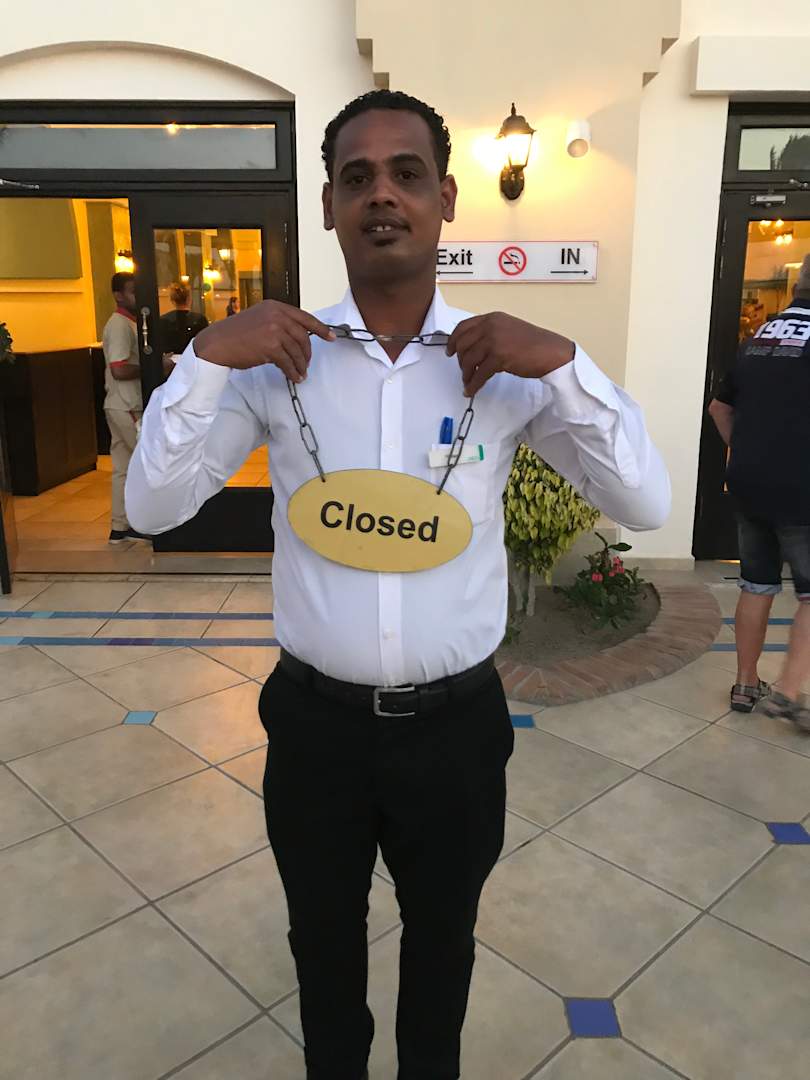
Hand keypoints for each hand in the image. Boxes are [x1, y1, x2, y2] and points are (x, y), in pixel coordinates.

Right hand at [193, 300, 335, 381]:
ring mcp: (274, 330)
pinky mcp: (270, 346)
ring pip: (297, 351)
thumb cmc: (236, 334)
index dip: (320, 328)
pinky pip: (288, 362)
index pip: (305, 317)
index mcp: (275, 307)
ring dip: (300, 365)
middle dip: (307, 353)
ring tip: (301, 373)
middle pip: (303, 336)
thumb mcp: (259, 319)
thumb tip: (297, 338)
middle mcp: (276, 316)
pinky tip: (294, 377)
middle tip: (307, 363)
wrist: (218, 343)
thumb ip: (278, 323)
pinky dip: (293, 372)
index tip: (331, 337)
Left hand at [446, 312, 574, 396]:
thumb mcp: (508, 330)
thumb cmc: (533, 344)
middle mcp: (490, 326)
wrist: (551, 352)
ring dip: (466, 375)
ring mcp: (494, 341)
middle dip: (459, 361)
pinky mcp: (499, 357)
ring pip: (468, 360)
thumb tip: (473, 347)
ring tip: (468, 382)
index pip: (463, 327)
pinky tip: (471, 391)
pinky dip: (473, 385)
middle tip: (463, 371)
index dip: (453, 340)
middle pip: (462, 344)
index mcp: (492, 318)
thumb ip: (490, 333)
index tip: (449, 351)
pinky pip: (479, 374)